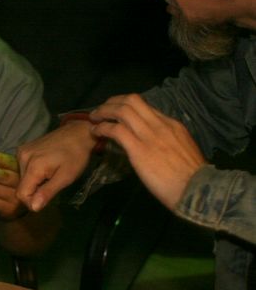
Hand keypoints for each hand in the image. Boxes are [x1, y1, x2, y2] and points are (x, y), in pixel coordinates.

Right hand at [15, 121, 98, 211]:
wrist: (78, 133)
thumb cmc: (76, 156)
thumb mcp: (66, 177)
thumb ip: (48, 192)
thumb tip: (33, 208)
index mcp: (33, 166)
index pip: (21, 194)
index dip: (32, 202)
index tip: (46, 199)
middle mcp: (22, 157)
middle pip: (21, 186)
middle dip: (34, 191)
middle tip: (52, 184)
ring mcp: (21, 151)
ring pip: (22, 178)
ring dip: (34, 182)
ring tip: (49, 175)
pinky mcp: (23, 149)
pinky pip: (23, 168)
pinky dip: (32, 173)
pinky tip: (45, 167)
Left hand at [90, 94, 205, 208]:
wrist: (197, 188)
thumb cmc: (191, 176)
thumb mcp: (182, 148)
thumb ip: (167, 140)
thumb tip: (153, 142)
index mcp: (172, 124)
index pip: (145, 106)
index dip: (125, 105)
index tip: (115, 112)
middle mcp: (160, 124)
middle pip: (132, 101)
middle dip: (112, 102)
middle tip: (100, 111)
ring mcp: (149, 135)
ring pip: (122, 111)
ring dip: (103, 112)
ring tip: (94, 119)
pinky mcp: (139, 149)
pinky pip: (116, 130)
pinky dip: (102, 128)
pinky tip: (96, 133)